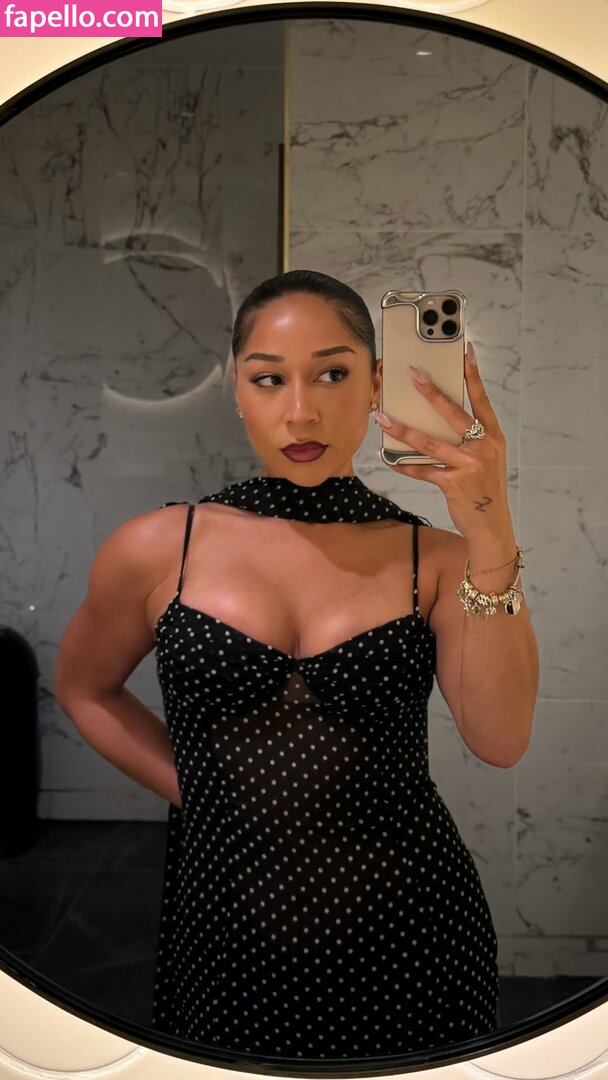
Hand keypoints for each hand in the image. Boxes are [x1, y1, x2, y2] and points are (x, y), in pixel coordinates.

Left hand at [374, 342, 511, 540]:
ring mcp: (469, 465)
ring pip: (430, 442)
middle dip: (431, 392)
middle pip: (453, 414)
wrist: (492, 526)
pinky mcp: (453, 484)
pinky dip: (403, 465)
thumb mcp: (486, 459)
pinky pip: (422, 470)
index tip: (465, 353)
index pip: (481, 401)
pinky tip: (387, 458)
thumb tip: (437, 420)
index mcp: (493, 437)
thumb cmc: (485, 489)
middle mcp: (484, 447)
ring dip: (403, 430)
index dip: (473, 377)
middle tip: (413, 374)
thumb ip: (470, 440)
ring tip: (383, 418)